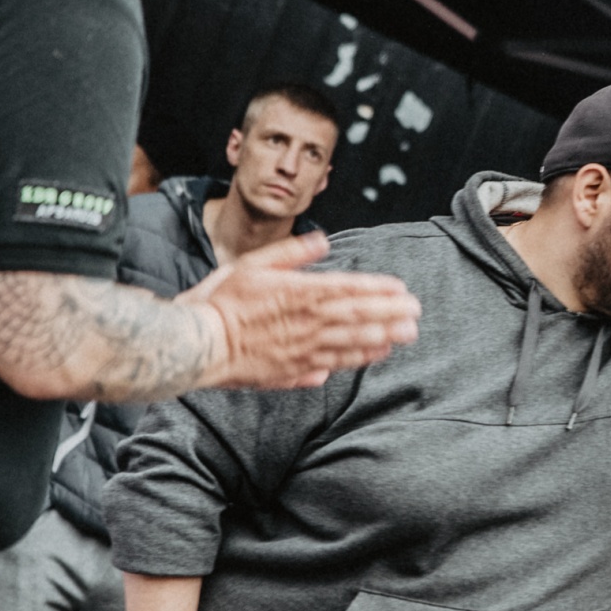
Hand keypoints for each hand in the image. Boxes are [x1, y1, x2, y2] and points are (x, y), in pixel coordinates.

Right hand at [181, 233, 420, 389]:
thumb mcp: (251, 264)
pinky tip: (377, 354)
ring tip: (407, 332)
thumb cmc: (219, 302)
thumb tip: (321, 241)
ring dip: (381, 336)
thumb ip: (290, 253)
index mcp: (295, 291)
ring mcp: (300, 347)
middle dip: (389, 313)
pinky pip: (333, 363)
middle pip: (354, 315)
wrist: (194, 343)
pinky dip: (357, 358)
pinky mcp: (293, 369)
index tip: (399, 289)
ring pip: (349, 341)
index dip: (375, 289)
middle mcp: (303, 320)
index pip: (345, 288)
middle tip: (416, 312)